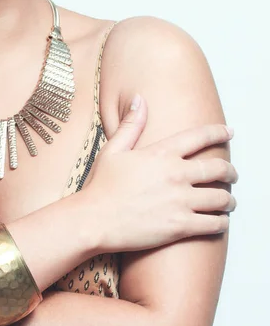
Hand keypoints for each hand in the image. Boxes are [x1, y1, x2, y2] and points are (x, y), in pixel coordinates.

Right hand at [81, 95, 238, 252]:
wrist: (94, 220)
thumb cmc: (101, 186)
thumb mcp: (113, 149)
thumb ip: (131, 124)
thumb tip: (139, 100)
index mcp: (160, 154)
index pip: (199, 137)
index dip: (219, 132)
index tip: (229, 132)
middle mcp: (175, 175)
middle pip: (219, 169)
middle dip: (231, 171)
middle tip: (232, 175)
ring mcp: (180, 201)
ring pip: (222, 198)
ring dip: (229, 199)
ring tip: (227, 201)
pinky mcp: (181, 226)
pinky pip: (215, 223)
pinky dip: (222, 222)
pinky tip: (218, 220)